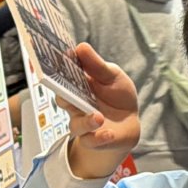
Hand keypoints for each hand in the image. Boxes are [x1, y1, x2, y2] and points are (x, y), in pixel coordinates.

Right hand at [58, 43, 140, 178]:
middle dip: (64, 96)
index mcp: (77, 85)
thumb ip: (96, 65)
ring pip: (76, 124)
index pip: (62, 77)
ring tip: (98, 117)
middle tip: (68, 92)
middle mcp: (75, 104)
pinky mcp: (94, 139)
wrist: (129, 121)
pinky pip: (91, 141)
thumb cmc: (116, 94)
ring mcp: (83, 122)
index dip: (57, 69)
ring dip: (86, 121)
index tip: (58, 60)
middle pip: (62, 100)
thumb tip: (81, 47)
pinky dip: (99, 137)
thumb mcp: (111, 76)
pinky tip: (108, 133)